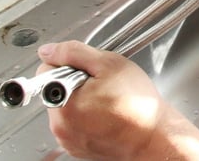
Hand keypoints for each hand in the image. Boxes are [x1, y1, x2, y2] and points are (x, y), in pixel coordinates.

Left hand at [36, 41, 170, 159]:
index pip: (45, 70)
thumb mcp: (109, 64)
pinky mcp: (76, 148)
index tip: (89, 71)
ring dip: (80, 101)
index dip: (69, 63)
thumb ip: (74, 52)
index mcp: (61, 102)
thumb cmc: (137, 104)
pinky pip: (73, 125)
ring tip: (106, 102)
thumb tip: (48, 50)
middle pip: (53, 90)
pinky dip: (85, 118)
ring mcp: (67, 140)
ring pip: (64, 108)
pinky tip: (106, 116)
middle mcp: (59, 125)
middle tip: (102, 86)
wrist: (153, 137)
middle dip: (74, 83)